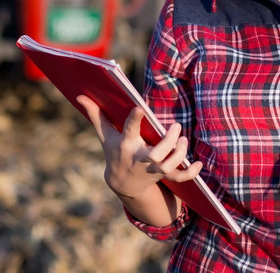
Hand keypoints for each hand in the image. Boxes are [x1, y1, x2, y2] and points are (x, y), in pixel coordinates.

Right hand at [76, 96, 202, 198]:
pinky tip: (199, 163)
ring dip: (180, 154)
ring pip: (169, 166)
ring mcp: (153, 169)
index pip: (129, 130)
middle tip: (176, 127)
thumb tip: (80, 95)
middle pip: (155, 155)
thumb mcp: (105, 136)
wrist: (123, 183)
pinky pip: (179, 177)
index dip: (135, 119)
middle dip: (168, 142)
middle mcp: (140, 158)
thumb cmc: (115, 152)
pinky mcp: (163, 175)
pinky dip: (191, 172)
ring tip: (183, 140)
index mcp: (126, 145)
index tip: (140, 107)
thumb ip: (96, 115)